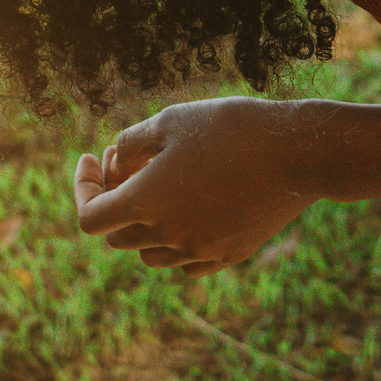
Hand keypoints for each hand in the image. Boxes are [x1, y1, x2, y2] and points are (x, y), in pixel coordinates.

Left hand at [72, 96, 315, 275]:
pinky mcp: (228, 255)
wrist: (297, 153)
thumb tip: (116, 162)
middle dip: (114, 199)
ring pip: (151, 253)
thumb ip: (131, 143)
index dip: (82, 188)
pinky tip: (190, 206)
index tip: (91, 158)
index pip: (90, 217)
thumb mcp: (171, 119)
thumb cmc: (232, 128)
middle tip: (129, 160)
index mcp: (146, 202)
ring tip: (162, 181)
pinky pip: (186, 261)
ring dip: (144, 223)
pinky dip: (176, 240)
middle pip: (118, 236)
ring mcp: (199, 252)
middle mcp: (167, 236)